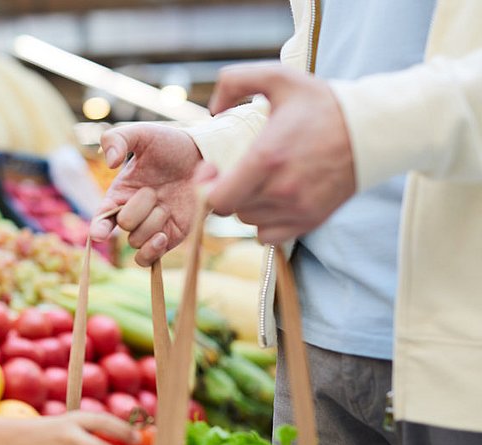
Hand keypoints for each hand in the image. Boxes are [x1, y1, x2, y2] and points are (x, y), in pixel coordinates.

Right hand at [90, 124, 202, 265]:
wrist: (204, 156)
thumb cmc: (170, 145)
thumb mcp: (142, 134)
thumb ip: (117, 138)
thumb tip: (109, 162)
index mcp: (119, 194)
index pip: (100, 218)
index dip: (97, 228)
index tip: (100, 233)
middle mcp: (132, 214)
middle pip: (125, 226)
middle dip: (139, 209)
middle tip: (154, 190)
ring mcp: (151, 228)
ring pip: (138, 242)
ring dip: (154, 222)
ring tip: (167, 204)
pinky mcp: (169, 238)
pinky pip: (150, 259)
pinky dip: (153, 251)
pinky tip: (164, 235)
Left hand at [204, 63, 355, 243]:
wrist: (372, 129)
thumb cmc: (323, 103)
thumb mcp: (279, 77)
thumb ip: (235, 80)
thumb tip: (213, 109)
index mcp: (267, 158)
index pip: (217, 199)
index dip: (206, 188)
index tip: (214, 169)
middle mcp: (281, 190)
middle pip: (231, 210)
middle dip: (227, 191)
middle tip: (236, 171)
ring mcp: (298, 208)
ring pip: (249, 221)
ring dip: (246, 204)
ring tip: (258, 181)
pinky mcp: (311, 220)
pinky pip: (269, 235)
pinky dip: (265, 221)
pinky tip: (272, 199)